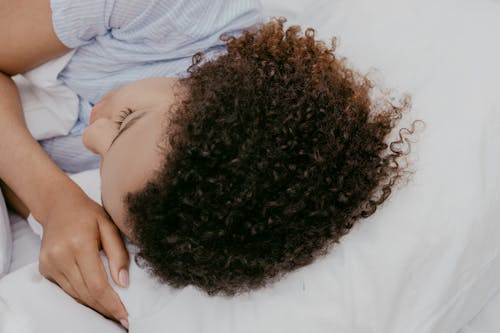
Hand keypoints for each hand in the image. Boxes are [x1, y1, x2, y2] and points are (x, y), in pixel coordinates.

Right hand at [38, 187, 128, 327]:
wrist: (59, 204)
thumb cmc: (88, 213)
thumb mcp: (110, 226)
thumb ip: (118, 254)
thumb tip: (123, 282)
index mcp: (79, 244)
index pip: (97, 284)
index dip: (112, 303)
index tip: (125, 314)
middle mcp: (60, 256)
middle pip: (86, 293)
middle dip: (106, 308)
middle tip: (122, 317)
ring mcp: (50, 263)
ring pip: (75, 294)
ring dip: (95, 305)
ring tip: (112, 311)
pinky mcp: (45, 268)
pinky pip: (67, 289)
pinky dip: (82, 296)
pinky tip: (96, 299)